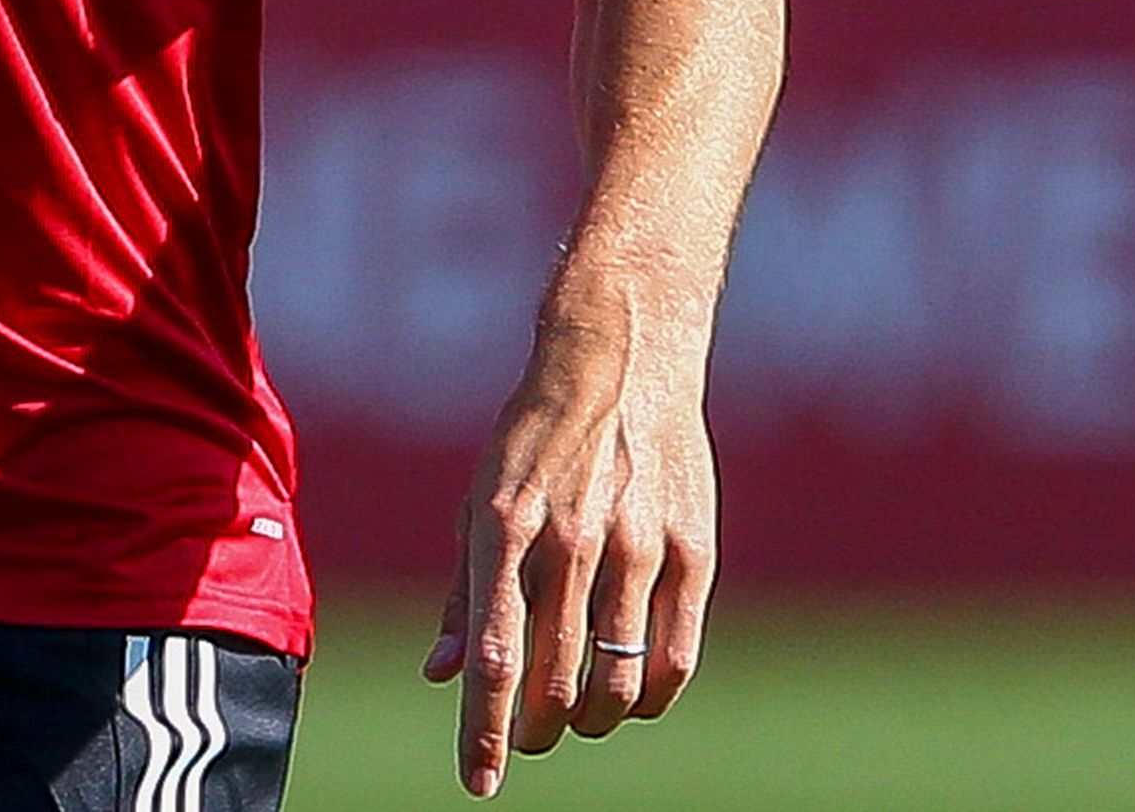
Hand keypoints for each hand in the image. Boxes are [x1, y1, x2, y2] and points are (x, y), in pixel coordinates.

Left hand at [426, 305, 717, 795]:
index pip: (494, 655)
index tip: (478, 783)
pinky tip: (632, 697)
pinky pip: (677, 656)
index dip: (484, 729)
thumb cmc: (533, 442)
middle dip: (533, 731)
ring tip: (573, 718)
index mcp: (503, 527)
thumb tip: (443, 675)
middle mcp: (569, 540)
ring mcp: (636, 546)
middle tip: (524, 741)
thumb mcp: (479, 503)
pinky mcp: (691, 550)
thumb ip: (465, 593)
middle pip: (554, 679)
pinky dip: (652, 697)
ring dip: (590, 719)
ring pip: (618, 680)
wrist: (617, 364)